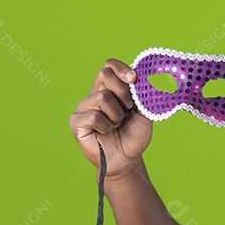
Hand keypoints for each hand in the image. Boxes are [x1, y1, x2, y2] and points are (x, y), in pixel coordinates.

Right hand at [69, 59, 151, 179]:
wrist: (127, 158)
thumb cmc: (134, 134)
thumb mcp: (145, 111)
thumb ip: (144, 94)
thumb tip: (148, 78)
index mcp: (111, 88)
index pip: (109, 65)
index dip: (121, 68)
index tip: (134, 79)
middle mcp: (95, 93)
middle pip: (104, 75)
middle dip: (123, 92)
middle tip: (128, 109)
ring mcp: (84, 107)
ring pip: (102, 97)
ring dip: (117, 114)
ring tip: (117, 124)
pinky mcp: (76, 121)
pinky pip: (93, 116)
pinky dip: (106, 126)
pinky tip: (106, 132)